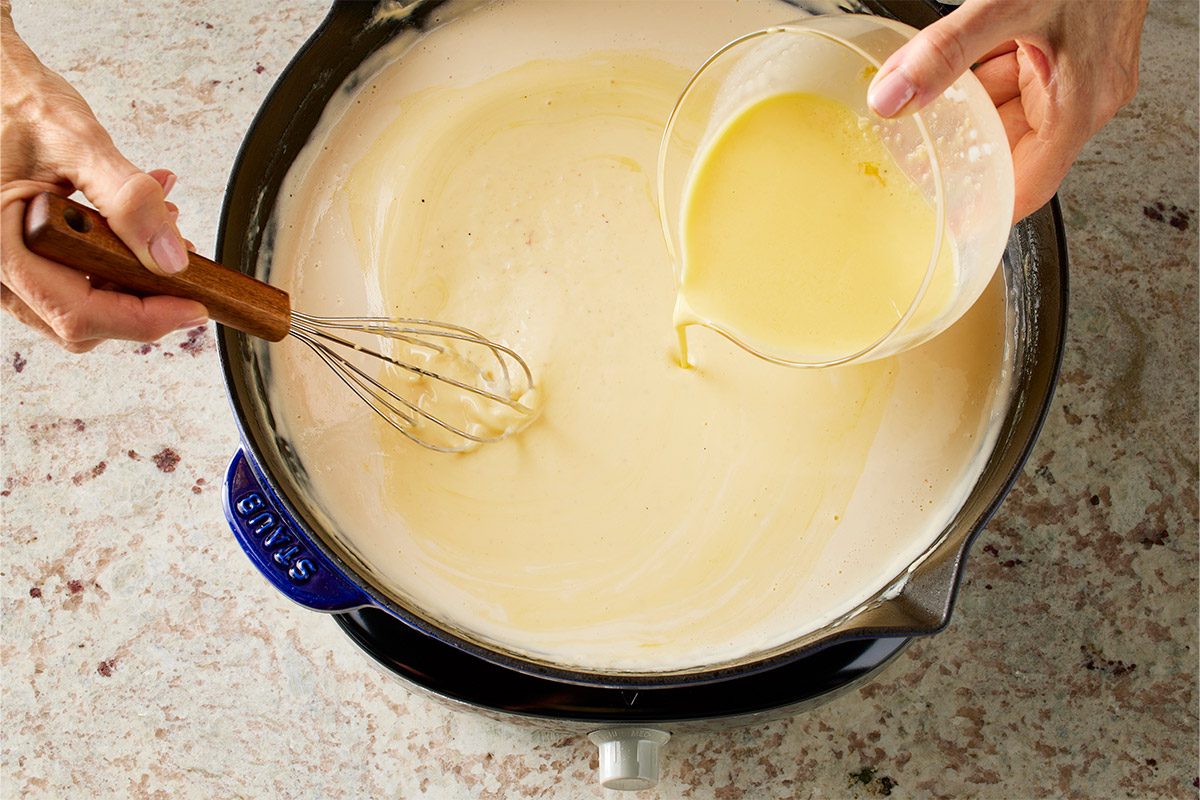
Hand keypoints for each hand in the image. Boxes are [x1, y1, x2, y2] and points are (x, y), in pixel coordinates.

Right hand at [1, 2, 206, 351]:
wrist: (2, 93)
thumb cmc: (22, 108)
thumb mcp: (82, 146)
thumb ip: (130, 200)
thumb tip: (171, 259)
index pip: (80, 314)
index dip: (145, 318)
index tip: (194, 305)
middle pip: (86, 323)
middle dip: (146, 294)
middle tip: (184, 256)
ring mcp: (14, 271)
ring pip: (89, 308)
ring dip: (138, 275)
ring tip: (163, 222)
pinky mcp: (32, 264)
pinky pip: (83, 284)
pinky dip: (122, 261)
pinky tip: (140, 223)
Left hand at [867, 0, 1147, 221]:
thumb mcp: (1005, 5)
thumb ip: (945, 54)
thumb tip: (892, 99)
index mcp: (1077, 107)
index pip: (1026, 190)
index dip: (984, 212)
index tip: (943, 228)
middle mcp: (1083, 98)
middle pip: (1009, 150)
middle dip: (961, 155)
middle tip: (908, 167)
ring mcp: (1076, 73)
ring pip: (1005, 111)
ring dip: (963, 114)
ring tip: (913, 124)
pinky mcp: (1065, 49)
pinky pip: (1012, 79)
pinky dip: (976, 80)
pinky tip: (939, 76)